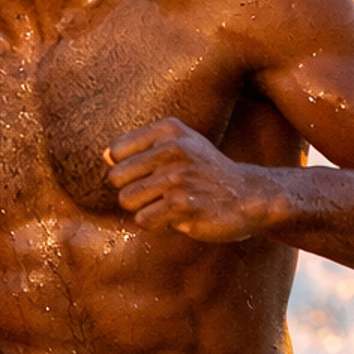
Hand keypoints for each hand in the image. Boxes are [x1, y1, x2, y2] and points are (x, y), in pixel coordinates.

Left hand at [105, 118, 286, 241]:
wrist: (248, 195)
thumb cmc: (206, 171)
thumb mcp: (180, 145)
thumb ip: (141, 147)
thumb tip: (105, 156)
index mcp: (168, 131)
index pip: (116, 150)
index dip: (127, 169)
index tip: (151, 173)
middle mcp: (172, 148)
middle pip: (116, 177)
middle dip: (132, 191)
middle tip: (159, 193)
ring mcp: (178, 177)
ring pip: (126, 200)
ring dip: (144, 208)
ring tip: (169, 203)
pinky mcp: (183, 205)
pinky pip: (143, 219)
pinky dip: (156, 223)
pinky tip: (177, 216)